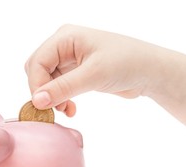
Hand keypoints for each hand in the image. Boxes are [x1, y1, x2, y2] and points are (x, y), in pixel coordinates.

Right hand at [25, 24, 164, 115]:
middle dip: (43, 92)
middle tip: (54, 110)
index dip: (37, 85)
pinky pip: (58, 87)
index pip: (37, 62)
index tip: (43, 106)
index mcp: (66, 37)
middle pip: (37, 70)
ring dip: (52, 98)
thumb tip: (36, 101)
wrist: (150, 71)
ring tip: (66, 111)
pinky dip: (61, 99)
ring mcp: (70, 59)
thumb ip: (63, 88)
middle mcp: (65, 45)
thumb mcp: (93, 75)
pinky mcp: (77, 72)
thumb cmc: (127, 63)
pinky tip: (71, 109)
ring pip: (47, 81)